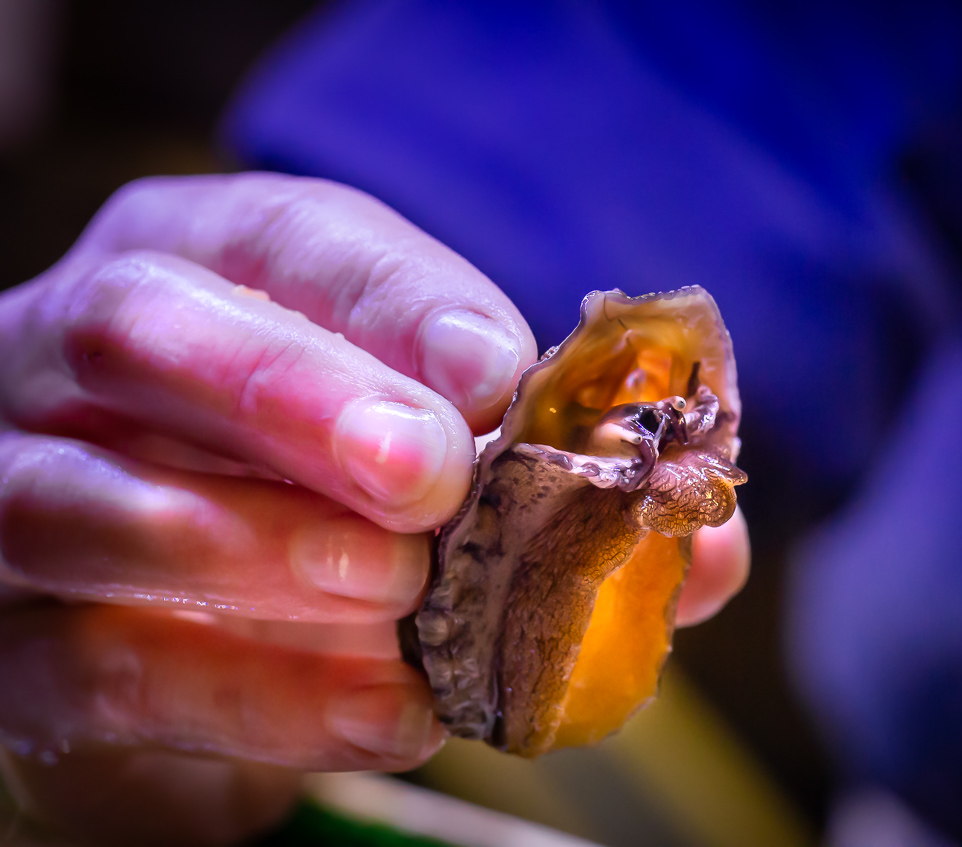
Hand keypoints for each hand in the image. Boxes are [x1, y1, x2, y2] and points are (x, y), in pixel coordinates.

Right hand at [0, 173, 747, 844]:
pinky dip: (252, 694)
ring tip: (395, 591)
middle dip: (298, 396)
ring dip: (252, 545)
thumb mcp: (442, 461)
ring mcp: (27, 491)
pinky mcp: (15, 645)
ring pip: (83, 500)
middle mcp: (85, 353)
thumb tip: (703, 549)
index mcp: (210, 265)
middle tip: (431, 472)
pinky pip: (101, 664)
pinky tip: (384, 710)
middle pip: (145, 332)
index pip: (291, 242)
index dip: (396, 301)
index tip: (504, 371)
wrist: (193, 630)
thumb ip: (565, 494)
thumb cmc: (331, 501)